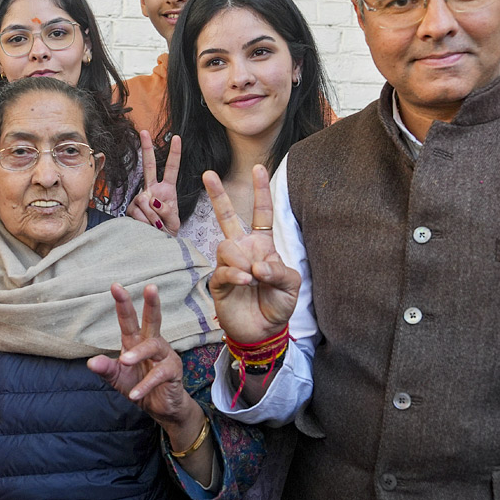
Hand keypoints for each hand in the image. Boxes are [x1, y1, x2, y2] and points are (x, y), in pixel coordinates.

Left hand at [88, 283, 200, 431]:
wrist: (160, 408)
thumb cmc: (138, 386)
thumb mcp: (117, 378)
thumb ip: (106, 369)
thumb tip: (91, 362)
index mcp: (136, 341)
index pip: (128, 320)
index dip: (123, 303)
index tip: (115, 286)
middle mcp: (152, 343)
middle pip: (153, 320)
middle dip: (151, 303)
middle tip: (150, 287)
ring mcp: (165, 356)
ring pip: (154, 347)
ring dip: (139, 354)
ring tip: (125, 362)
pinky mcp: (173, 372)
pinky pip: (159, 375)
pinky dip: (145, 384)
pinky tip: (135, 393)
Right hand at [127, 131, 181, 232]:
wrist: (155, 245)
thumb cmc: (167, 231)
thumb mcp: (174, 222)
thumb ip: (167, 211)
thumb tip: (153, 200)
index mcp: (167, 190)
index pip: (171, 169)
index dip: (174, 154)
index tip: (177, 137)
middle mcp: (152, 190)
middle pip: (149, 166)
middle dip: (147, 149)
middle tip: (144, 131)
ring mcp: (140, 198)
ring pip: (145, 200)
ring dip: (153, 217)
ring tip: (158, 227)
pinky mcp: (131, 208)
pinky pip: (138, 212)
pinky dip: (145, 222)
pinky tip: (148, 227)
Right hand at [206, 165, 299, 343]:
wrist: (263, 332)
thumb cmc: (278, 305)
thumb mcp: (291, 285)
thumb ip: (278, 271)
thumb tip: (257, 266)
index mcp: (262, 245)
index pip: (261, 214)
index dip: (260, 191)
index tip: (258, 168)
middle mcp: (243, 250)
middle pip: (226, 217)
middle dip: (218, 195)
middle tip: (208, 174)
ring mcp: (229, 264)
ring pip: (226, 245)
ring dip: (242, 261)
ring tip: (253, 279)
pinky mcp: (218, 282)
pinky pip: (223, 269)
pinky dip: (236, 274)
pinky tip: (246, 282)